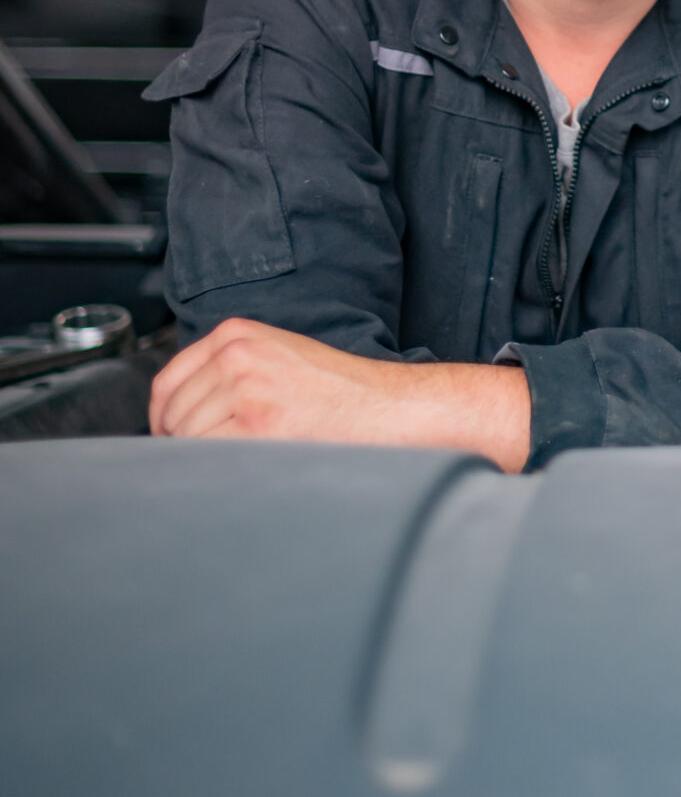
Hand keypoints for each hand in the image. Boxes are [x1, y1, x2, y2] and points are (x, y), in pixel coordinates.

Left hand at [149, 317, 530, 470]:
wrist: (390, 407)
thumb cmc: (341, 391)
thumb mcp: (279, 357)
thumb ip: (230, 369)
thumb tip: (174, 416)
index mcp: (238, 334)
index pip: (168, 382)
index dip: (166, 419)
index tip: (176, 440)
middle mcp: (237, 354)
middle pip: (173, 415)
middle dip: (186, 444)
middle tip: (223, 458)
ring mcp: (245, 387)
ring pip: (185, 440)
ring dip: (206, 460)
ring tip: (247, 460)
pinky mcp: (257, 423)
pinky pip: (208, 457)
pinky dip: (219, 471)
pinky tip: (251, 467)